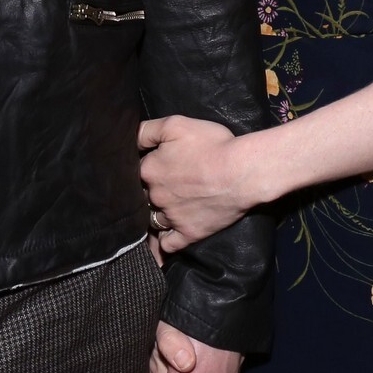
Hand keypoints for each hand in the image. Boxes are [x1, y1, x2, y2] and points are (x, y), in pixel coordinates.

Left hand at [138, 115, 253, 252]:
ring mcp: (171, 217)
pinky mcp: (189, 233)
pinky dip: (161, 246)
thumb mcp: (175, 124)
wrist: (242, 171)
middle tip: (164, 187)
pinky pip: (167, 245)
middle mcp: (155, 196)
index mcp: (149, 170)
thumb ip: (146, 130)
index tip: (156, 167)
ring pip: (153, 219)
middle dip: (149, 192)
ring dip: (154, 216)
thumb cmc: (212, 145)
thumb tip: (129, 139)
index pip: (134, 171)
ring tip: (161, 212)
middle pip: (143, 196)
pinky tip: (158, 247)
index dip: (145, 168)